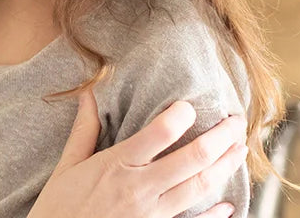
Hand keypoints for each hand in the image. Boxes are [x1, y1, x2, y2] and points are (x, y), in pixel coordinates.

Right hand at [28, 90, 247, 217]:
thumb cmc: (59, 210)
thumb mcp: (66, 167)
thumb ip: (84, 130)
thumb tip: (89, 94)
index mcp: (117, 165)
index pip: (160, 131)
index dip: (181, 113)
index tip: (190, 104)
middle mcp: (139, 188)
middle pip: (194, 157)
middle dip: (222, 136)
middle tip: (237, 121)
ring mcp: (151, 214)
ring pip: (200, 187)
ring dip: (226, 166)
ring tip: (240, 150)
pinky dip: (215, 216)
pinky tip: (227, 205)